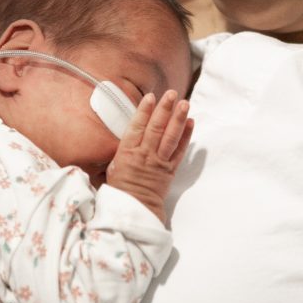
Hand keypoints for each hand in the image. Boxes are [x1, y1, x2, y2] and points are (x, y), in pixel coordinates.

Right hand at [106, 91, 192, 222]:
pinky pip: (180, 151)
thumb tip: (123, 130)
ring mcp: (159, 162)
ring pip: (170, 137)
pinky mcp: (170, 169)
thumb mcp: (112, 165)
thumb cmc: (120, 187)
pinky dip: (186, 136)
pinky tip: (190, 122)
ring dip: (178, 119)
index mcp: (127, 152)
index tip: (150, 97)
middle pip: (156, 128)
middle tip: (171, 94)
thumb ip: (121, 147)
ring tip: (184, 103)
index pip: (137, 127)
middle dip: (164, 109)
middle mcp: (145, 154)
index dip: (144, 111)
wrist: (135, 208)